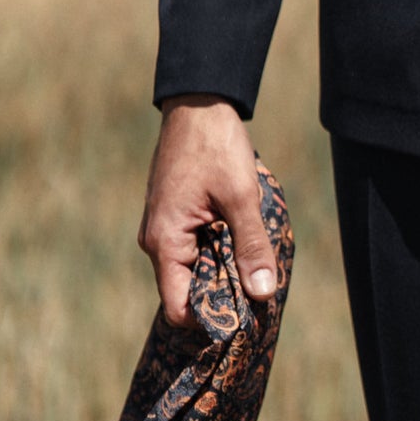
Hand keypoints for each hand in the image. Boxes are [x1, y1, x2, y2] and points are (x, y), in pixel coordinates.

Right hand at [138, 95, 276, 326]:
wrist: (199, 101)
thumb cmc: (215, 146)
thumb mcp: (241, 196)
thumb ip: (252, 246)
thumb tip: (263, 293)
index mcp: (164, 242)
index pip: (178, 308)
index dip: (210, 319)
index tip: (244, 317)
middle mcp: (156, 240)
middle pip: (186, 290)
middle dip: (221, 294)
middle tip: (259, 291)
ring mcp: (163, 226)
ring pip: (192, 267)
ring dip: (221, 269)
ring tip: (255, 264)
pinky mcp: (173, 214)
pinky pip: (192, 247)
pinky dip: (216, 249)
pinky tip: (242, 240)